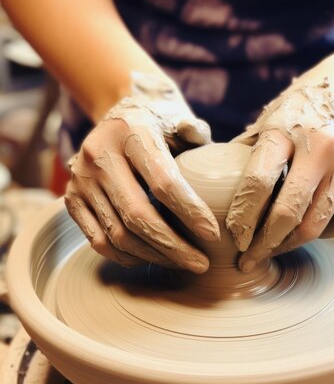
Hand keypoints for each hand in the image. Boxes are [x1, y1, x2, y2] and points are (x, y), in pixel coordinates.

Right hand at [65, 73, 218, 270]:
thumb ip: (194, 132)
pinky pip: (99, 241)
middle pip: (137, 215)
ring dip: (154, 256)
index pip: (163, 182)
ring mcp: (80, 180)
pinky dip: (129, 256)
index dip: (189, 212)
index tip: (213, 235)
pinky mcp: (71, 200)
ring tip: (182, 262)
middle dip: (174, 247)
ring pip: (118, 235)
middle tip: (201, 264)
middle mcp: (99, 155)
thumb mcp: (176, 118)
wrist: (114, 119)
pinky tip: (153, 257)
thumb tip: (203, 141)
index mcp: (131, 132)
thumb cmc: (156, 125)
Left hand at [226, 76, 333, 271]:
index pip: (258, 183)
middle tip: (249, 259)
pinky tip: (307, 232)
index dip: (242, 218)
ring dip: (290, 244)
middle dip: (264, 244)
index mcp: (285, 130)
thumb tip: (209, 189)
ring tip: (274, 249)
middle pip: (288, 212)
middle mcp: (321, 146)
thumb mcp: (268, 120)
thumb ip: (244, 153)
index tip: (234, 238)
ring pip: (316, 225)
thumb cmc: (300, 109)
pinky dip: (323, 236)